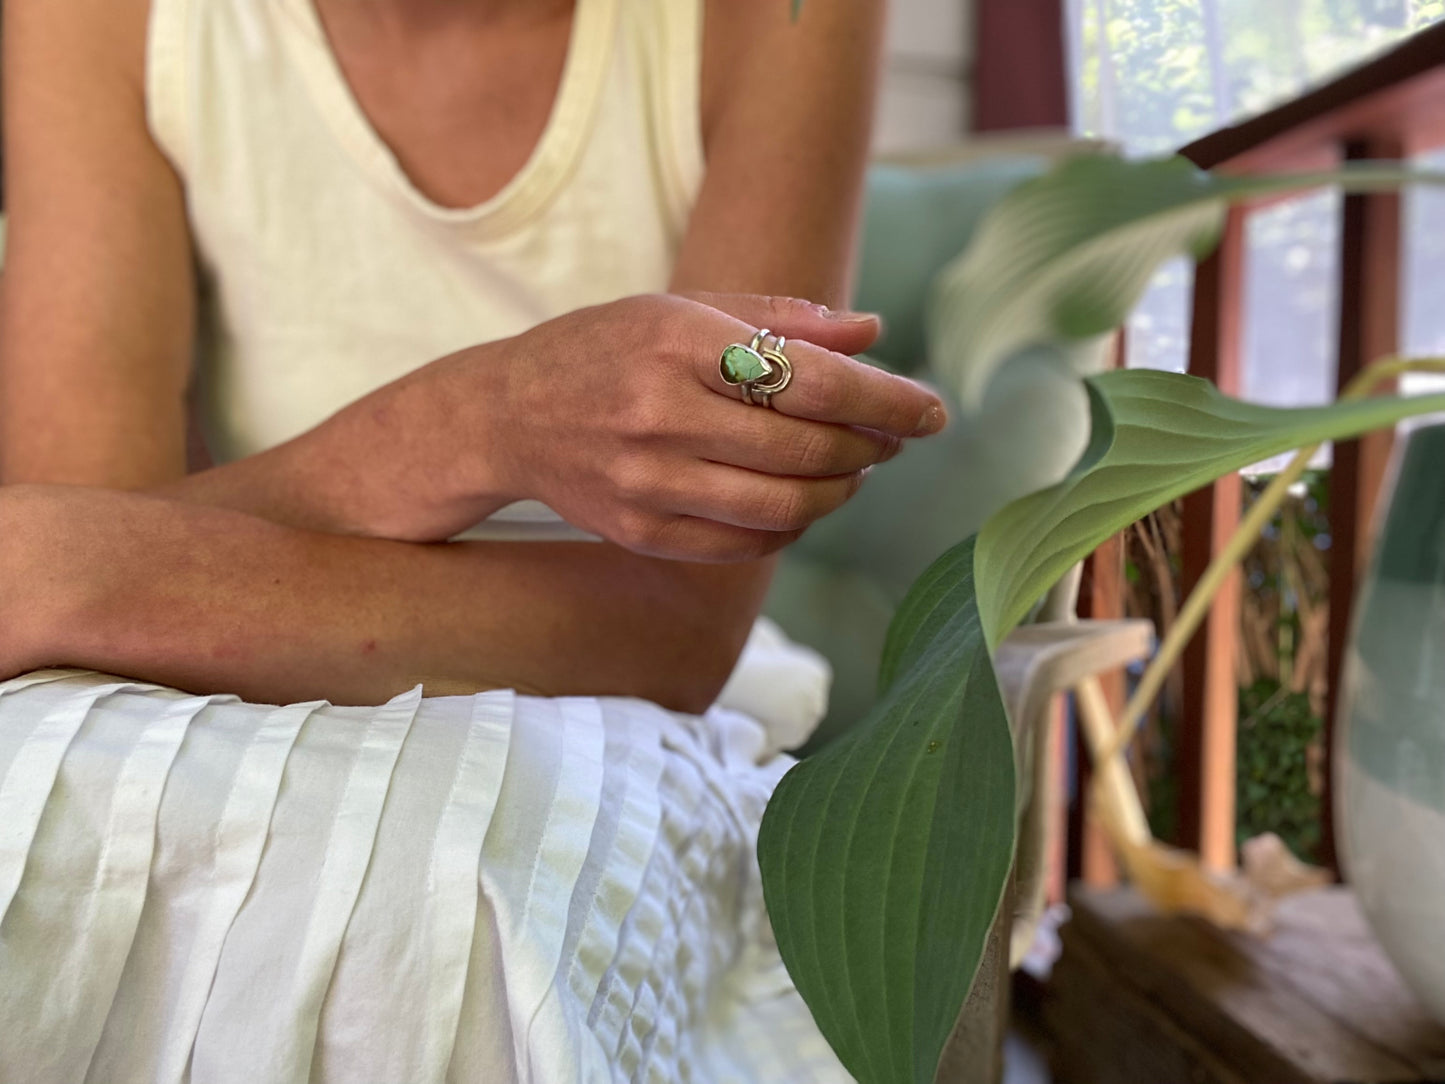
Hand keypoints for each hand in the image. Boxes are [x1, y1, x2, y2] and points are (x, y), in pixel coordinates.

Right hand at [464, 293, 946, 561]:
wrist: (507, 416)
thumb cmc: (606, 349)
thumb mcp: (682, 311)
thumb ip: (780, 320)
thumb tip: (874, 335)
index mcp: (675, 341)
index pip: (810, 379)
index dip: (885, 400)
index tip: (932, 412)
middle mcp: (658, 413)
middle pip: (805, 449)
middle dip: (870, 448)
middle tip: (891, 439)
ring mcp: (646, 482)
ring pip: (783, 505)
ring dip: (839, 492)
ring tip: (852, 471)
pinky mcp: (641, 532)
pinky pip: (746, 543)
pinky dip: (792, 526)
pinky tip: (801, 502)